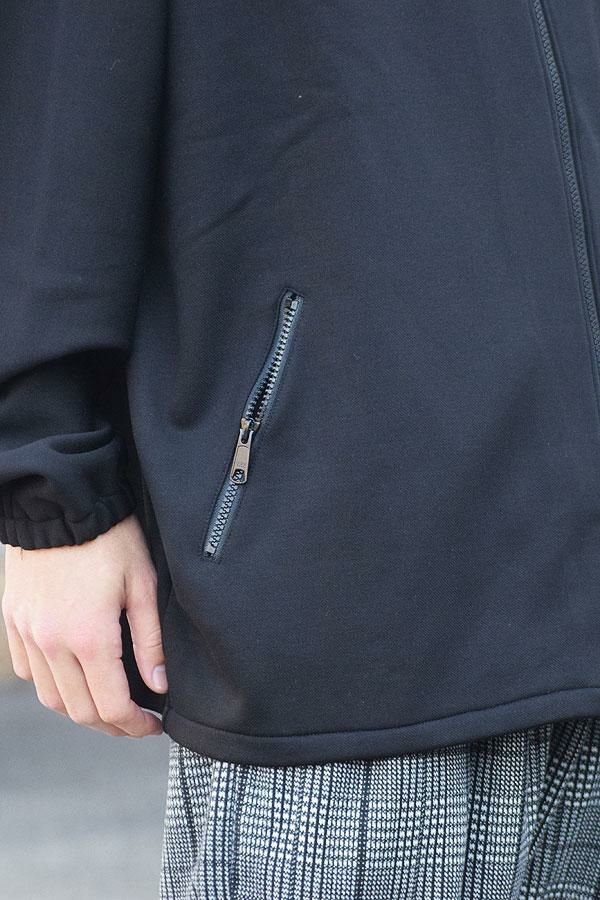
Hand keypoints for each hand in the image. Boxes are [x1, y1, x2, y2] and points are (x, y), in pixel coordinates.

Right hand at [1, 513, 166, 737]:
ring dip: (81, 710)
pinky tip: (74, 678)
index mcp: (89, 637)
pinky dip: (52, 685)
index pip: (111, 706)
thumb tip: (159, 684)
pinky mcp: (13, 621)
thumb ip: (150, 641)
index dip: (135, 726)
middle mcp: (52, 643)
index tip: (152, 725)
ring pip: (51, 698)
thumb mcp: (143, 585)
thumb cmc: (109, 538)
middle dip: (112, 726)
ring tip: (108, 705)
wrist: (60, 504)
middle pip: (80, 712)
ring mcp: (28, 634)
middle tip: (136, 722)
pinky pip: (29, 672)